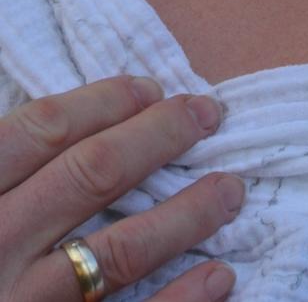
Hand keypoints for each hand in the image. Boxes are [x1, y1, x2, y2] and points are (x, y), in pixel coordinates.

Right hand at [0, 75, 244, 299]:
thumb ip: (3, 171)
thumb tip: (66, 124)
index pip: (41, 130)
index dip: (104, 101)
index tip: (153, 87)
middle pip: (90, 175)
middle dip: (160, 135)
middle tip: (209, 115)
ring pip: (118, 251)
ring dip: (186, 213)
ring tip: (230, 189)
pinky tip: (219, 276)